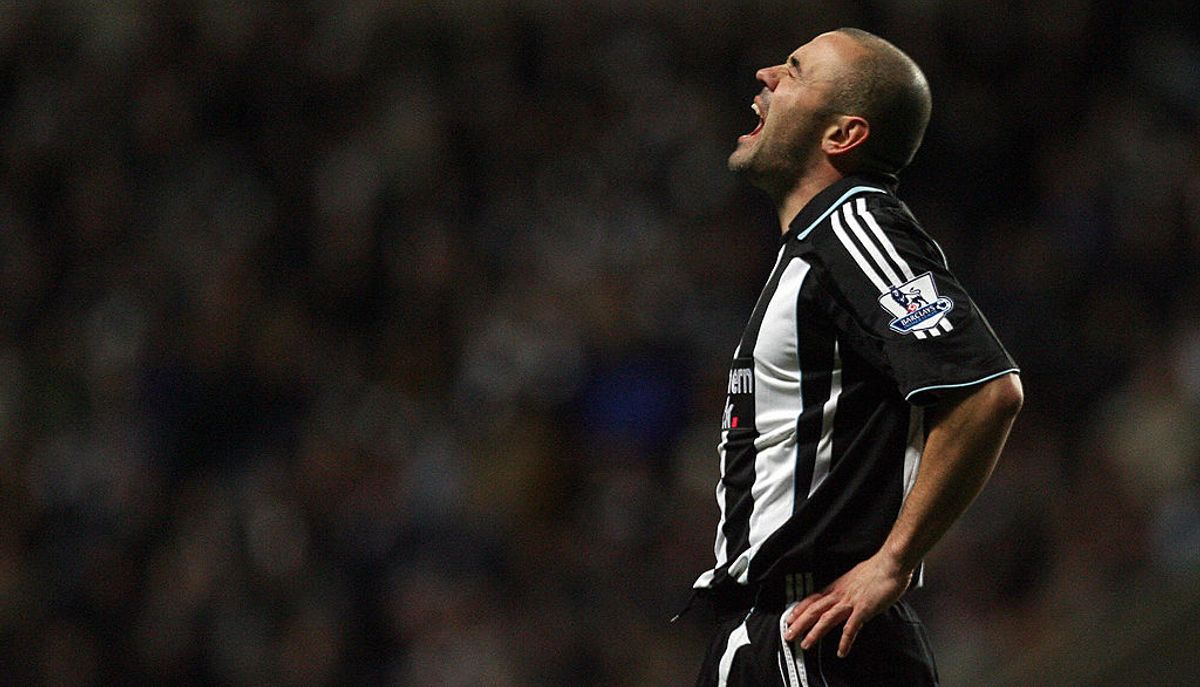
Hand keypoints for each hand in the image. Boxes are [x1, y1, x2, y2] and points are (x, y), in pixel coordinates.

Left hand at [783, 554, 912, 657]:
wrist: (890, 563)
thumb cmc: (877, 570)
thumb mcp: (855, 578)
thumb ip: (847, 589)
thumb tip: (844, 597)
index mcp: (837, 587)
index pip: (813, 599)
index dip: (799, 610)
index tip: (789, 619)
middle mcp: (840, 594)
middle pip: (814, 610)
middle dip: (799, 624)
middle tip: (788, 635)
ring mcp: (850, 601)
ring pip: (826, 618)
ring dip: (814, 633)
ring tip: (806, 645)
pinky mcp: (863, 608)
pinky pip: (851, 627)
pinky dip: (845, 641)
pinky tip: (841, 652)